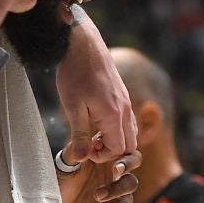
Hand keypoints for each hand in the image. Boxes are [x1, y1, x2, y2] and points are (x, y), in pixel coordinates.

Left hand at [56, 20, 137, 163]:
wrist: (81, 43)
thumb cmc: (74, 74)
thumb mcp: (72, 107)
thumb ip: (79, 135)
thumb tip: (81, 159)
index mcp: (114, 115)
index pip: (118, 150)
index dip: (101, 156)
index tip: (84, 149)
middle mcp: (125, 109)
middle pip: (130, 144)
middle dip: (111, 151)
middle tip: (89, 143)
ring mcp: (126, 101)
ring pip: (130, 131)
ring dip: (114, 139)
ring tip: (92, 133)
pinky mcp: (122, 94)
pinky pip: (127, 119)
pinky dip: (116, 127)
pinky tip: (96, 119)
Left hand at [57, 139, 139, 202]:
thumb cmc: (61, 183)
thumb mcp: (64, 166)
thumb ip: (74, 152)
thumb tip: (85, 142)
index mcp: (104, 155)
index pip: (120, 144)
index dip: (115, 145)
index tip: (100, 149)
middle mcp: (114, 169)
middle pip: (135, 159)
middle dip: (127, 163)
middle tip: (115, 170)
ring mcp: (117, 188)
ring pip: (131, 183)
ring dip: (116, 189)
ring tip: (97, 195)